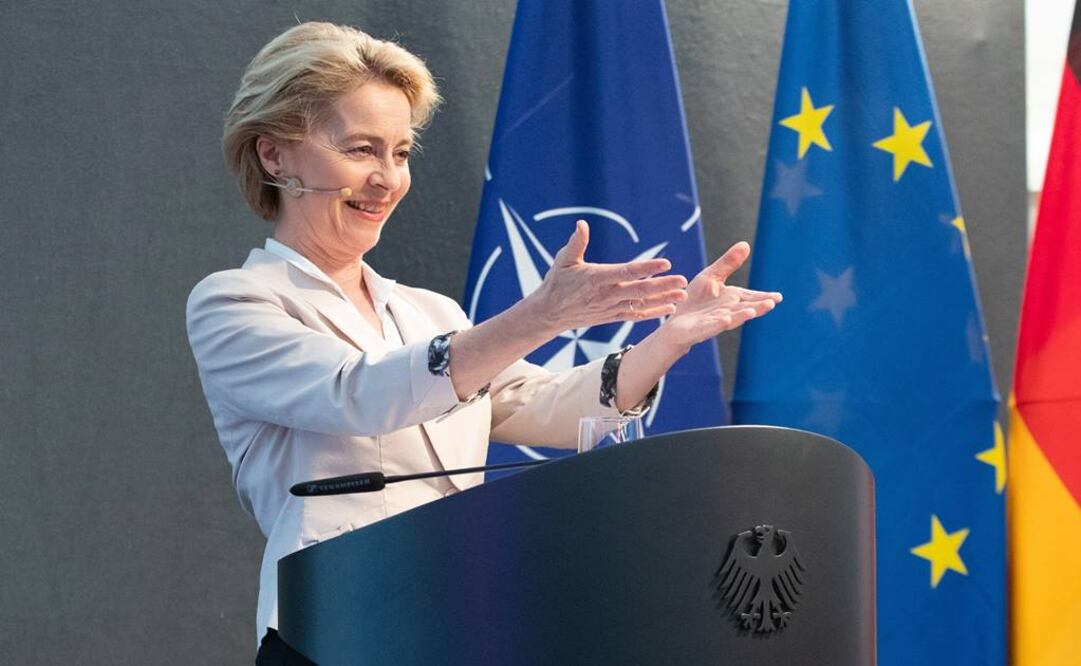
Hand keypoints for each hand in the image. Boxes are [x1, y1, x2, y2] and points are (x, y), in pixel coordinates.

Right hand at [529, 220, 688, 332]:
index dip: (646, 268)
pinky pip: (635, 315)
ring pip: (641, 304)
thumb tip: (582, 224)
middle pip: (639, 290)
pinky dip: (653, 313)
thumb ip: (576, 243)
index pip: (626, 272)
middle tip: (683, 280)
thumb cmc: (556, 283)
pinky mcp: (612, 317)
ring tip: (683, 295)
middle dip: (663, 286)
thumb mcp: (563, 260)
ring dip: (663, 299)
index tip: (665, 263)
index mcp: (596, 278)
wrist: (548, 314)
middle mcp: (606, 294)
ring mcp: (610, 308)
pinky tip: (669, 308)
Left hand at [659, 241, 781, 349]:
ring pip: (731, 319)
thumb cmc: (695, 299)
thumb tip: (746, 244)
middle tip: (772, 303)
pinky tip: (725, 320)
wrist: (675, 320)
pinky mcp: (700, 329)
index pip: (751, 297)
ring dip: (742, 316)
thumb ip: (728, 263)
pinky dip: (718, 324)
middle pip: (745, 308)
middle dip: (758, 307)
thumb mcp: (711, 276)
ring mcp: (714, 321)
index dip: (764, 297)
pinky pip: (711, 327)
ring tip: (752, 312)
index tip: (778, 297)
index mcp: (731, 298)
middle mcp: (727, 311)